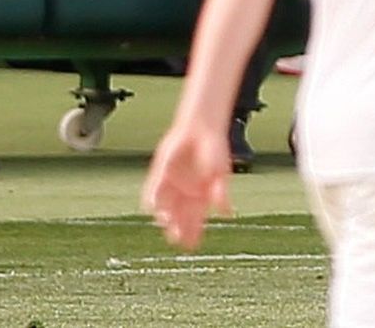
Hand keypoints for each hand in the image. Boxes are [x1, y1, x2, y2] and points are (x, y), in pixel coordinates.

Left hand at [141, 121, 233, 250]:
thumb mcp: (220, 173)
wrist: (201, 128)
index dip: (193, 233)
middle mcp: (186, 192)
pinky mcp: (162, 171)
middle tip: (174, 239)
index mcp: (202, 196)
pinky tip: (148, 205)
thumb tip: (226, 212)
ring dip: (164, 215)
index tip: (190, 246)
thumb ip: (221, 193)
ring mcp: (173, 183)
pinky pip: (154, 186)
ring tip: (162, 222)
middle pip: (180, 216)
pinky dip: (152, 196)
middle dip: (178, 228)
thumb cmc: (214, 150)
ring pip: (166, 205)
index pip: (196, 220)